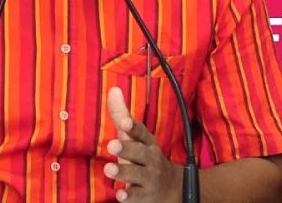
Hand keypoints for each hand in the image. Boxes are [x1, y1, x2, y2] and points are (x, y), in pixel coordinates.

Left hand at [104, 86, 181, 201]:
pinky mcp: (146, 197)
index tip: (124, 122)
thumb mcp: (135, 136)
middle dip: (126, 149)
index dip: (133, 126)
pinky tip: (119, 195)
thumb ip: (121, 114)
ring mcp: (149, 179)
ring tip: (108, 169)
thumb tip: (113, 89)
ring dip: (123, 172)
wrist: (173, 189)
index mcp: (147, 142)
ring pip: (137, 175)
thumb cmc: (144, 156)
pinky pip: (138, 197)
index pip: (141, 132)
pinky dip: (129, 197)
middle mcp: (150, 159)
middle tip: (111, 145)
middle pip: (140, 153)